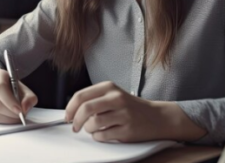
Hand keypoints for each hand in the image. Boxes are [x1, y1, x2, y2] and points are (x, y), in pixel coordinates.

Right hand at [0, 67, 37, 123]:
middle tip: (21, 116)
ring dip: (7, 119)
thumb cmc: (9, 86)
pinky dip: (1, 121)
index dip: (10, 101)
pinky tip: (7, 118)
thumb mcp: (22, 87)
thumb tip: (25, 109)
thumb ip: (29, 97)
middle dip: (11, 113)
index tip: (20, 110)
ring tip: (16, 118)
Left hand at [65, 81, 206, 142]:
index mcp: (109, 87)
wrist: (157, 117)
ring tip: (94, 129)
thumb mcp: (113, 95)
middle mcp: (116, 98)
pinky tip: (104, 133)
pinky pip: (103, 136)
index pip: (81, 96)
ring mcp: (123, 114)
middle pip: (85, 109)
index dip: (70, 108)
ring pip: (93, 124)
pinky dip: (98, 137)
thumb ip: (94, 99)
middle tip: (75, 127)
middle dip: (76, 121)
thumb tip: (71, 111)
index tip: (67, 117)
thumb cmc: (130, 107)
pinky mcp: (127, 130)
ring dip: (88, 130)